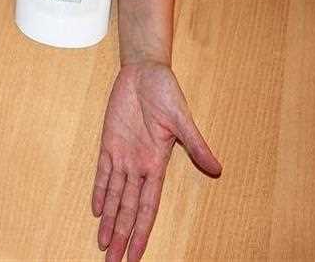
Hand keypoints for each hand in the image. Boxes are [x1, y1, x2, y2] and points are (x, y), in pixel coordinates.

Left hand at [92, 61, 221, 260]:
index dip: (141, 231)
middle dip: (121, 235)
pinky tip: (96, 209)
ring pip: (114, 195)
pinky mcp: (109, 142)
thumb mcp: (182, 119)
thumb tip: (217, 170)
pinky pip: (102, 171)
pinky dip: (99, 190)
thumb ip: (196, 145)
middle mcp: (139, 165)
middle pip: (128, 208)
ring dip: (109, 219)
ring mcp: (123, 155)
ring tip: (103, 245)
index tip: (136, 255)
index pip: (148, 206)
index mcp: (157, 163)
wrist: (144, 71)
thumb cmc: (165, 92)